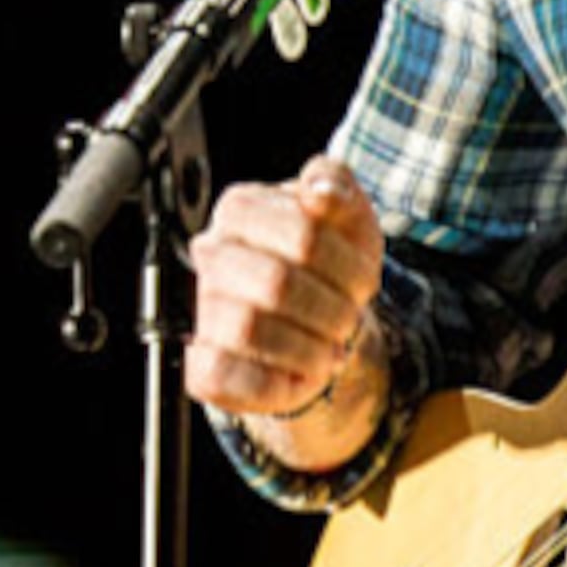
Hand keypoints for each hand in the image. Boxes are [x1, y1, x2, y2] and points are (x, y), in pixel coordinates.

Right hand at [187, 156, 381, 428]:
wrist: (318, 319)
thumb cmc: (329, 260)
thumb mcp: (348, 215)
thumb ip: (335, 183)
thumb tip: (320, 192)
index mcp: (241, 208)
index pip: (301, 233)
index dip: (347, 266)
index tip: (364, 281)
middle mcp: (212, 254)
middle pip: (276, 283)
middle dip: (331, 309)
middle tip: (349, 320)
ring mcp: (203, 308)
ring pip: (249, 329)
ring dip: (310, 347)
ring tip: (330, 348)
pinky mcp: (202, 364)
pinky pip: (227, 378)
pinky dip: (279, 383)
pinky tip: (301, 373)